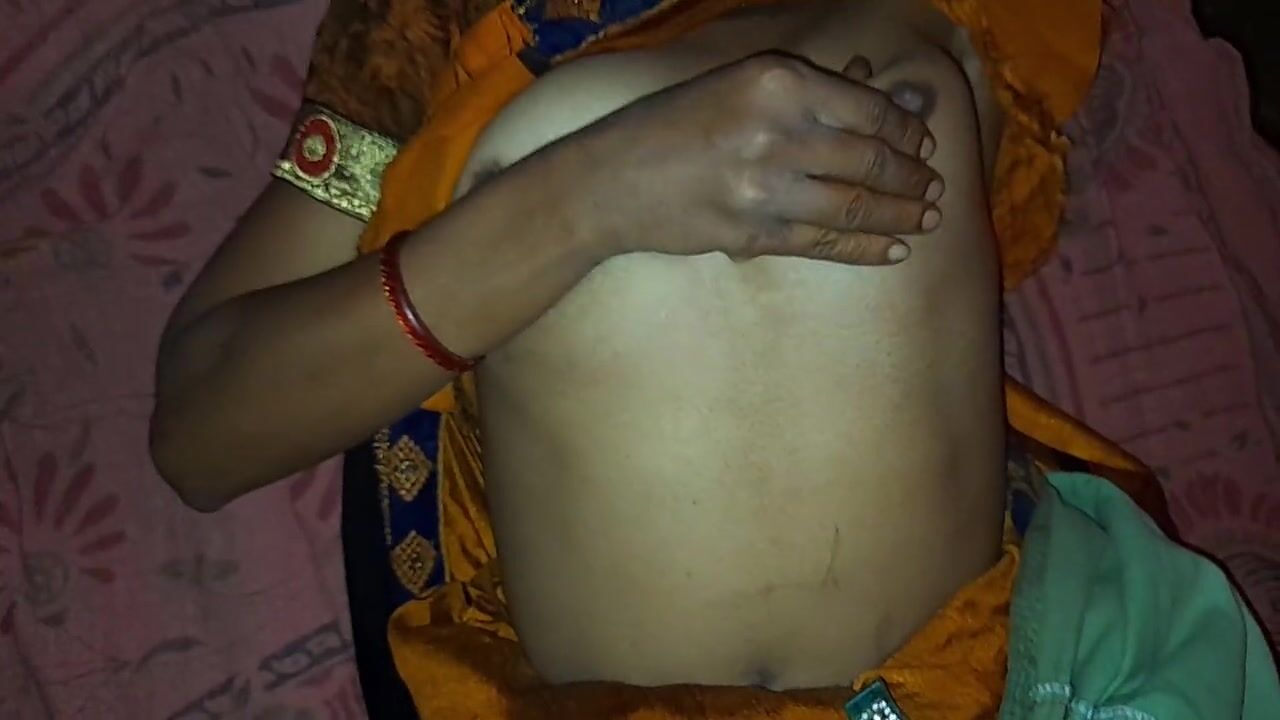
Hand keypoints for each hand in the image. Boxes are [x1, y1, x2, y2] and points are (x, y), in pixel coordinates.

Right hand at [562, 52, 942, 264]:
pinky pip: (825, 245)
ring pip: (855, 207)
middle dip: (913, 176)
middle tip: (934, 186)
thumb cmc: (672, 124)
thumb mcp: (736, 83)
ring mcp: (765, 189)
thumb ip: (807, 87)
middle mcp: (777, 132)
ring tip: (927, 217)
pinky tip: (895, 250)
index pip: (869, 109)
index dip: (908, 130)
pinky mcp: (752, 235)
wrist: (609, 182)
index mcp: (777, 82)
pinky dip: (867, 249)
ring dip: (901, 215)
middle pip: (871, 159)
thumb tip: (874, 85)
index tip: (924, 142)